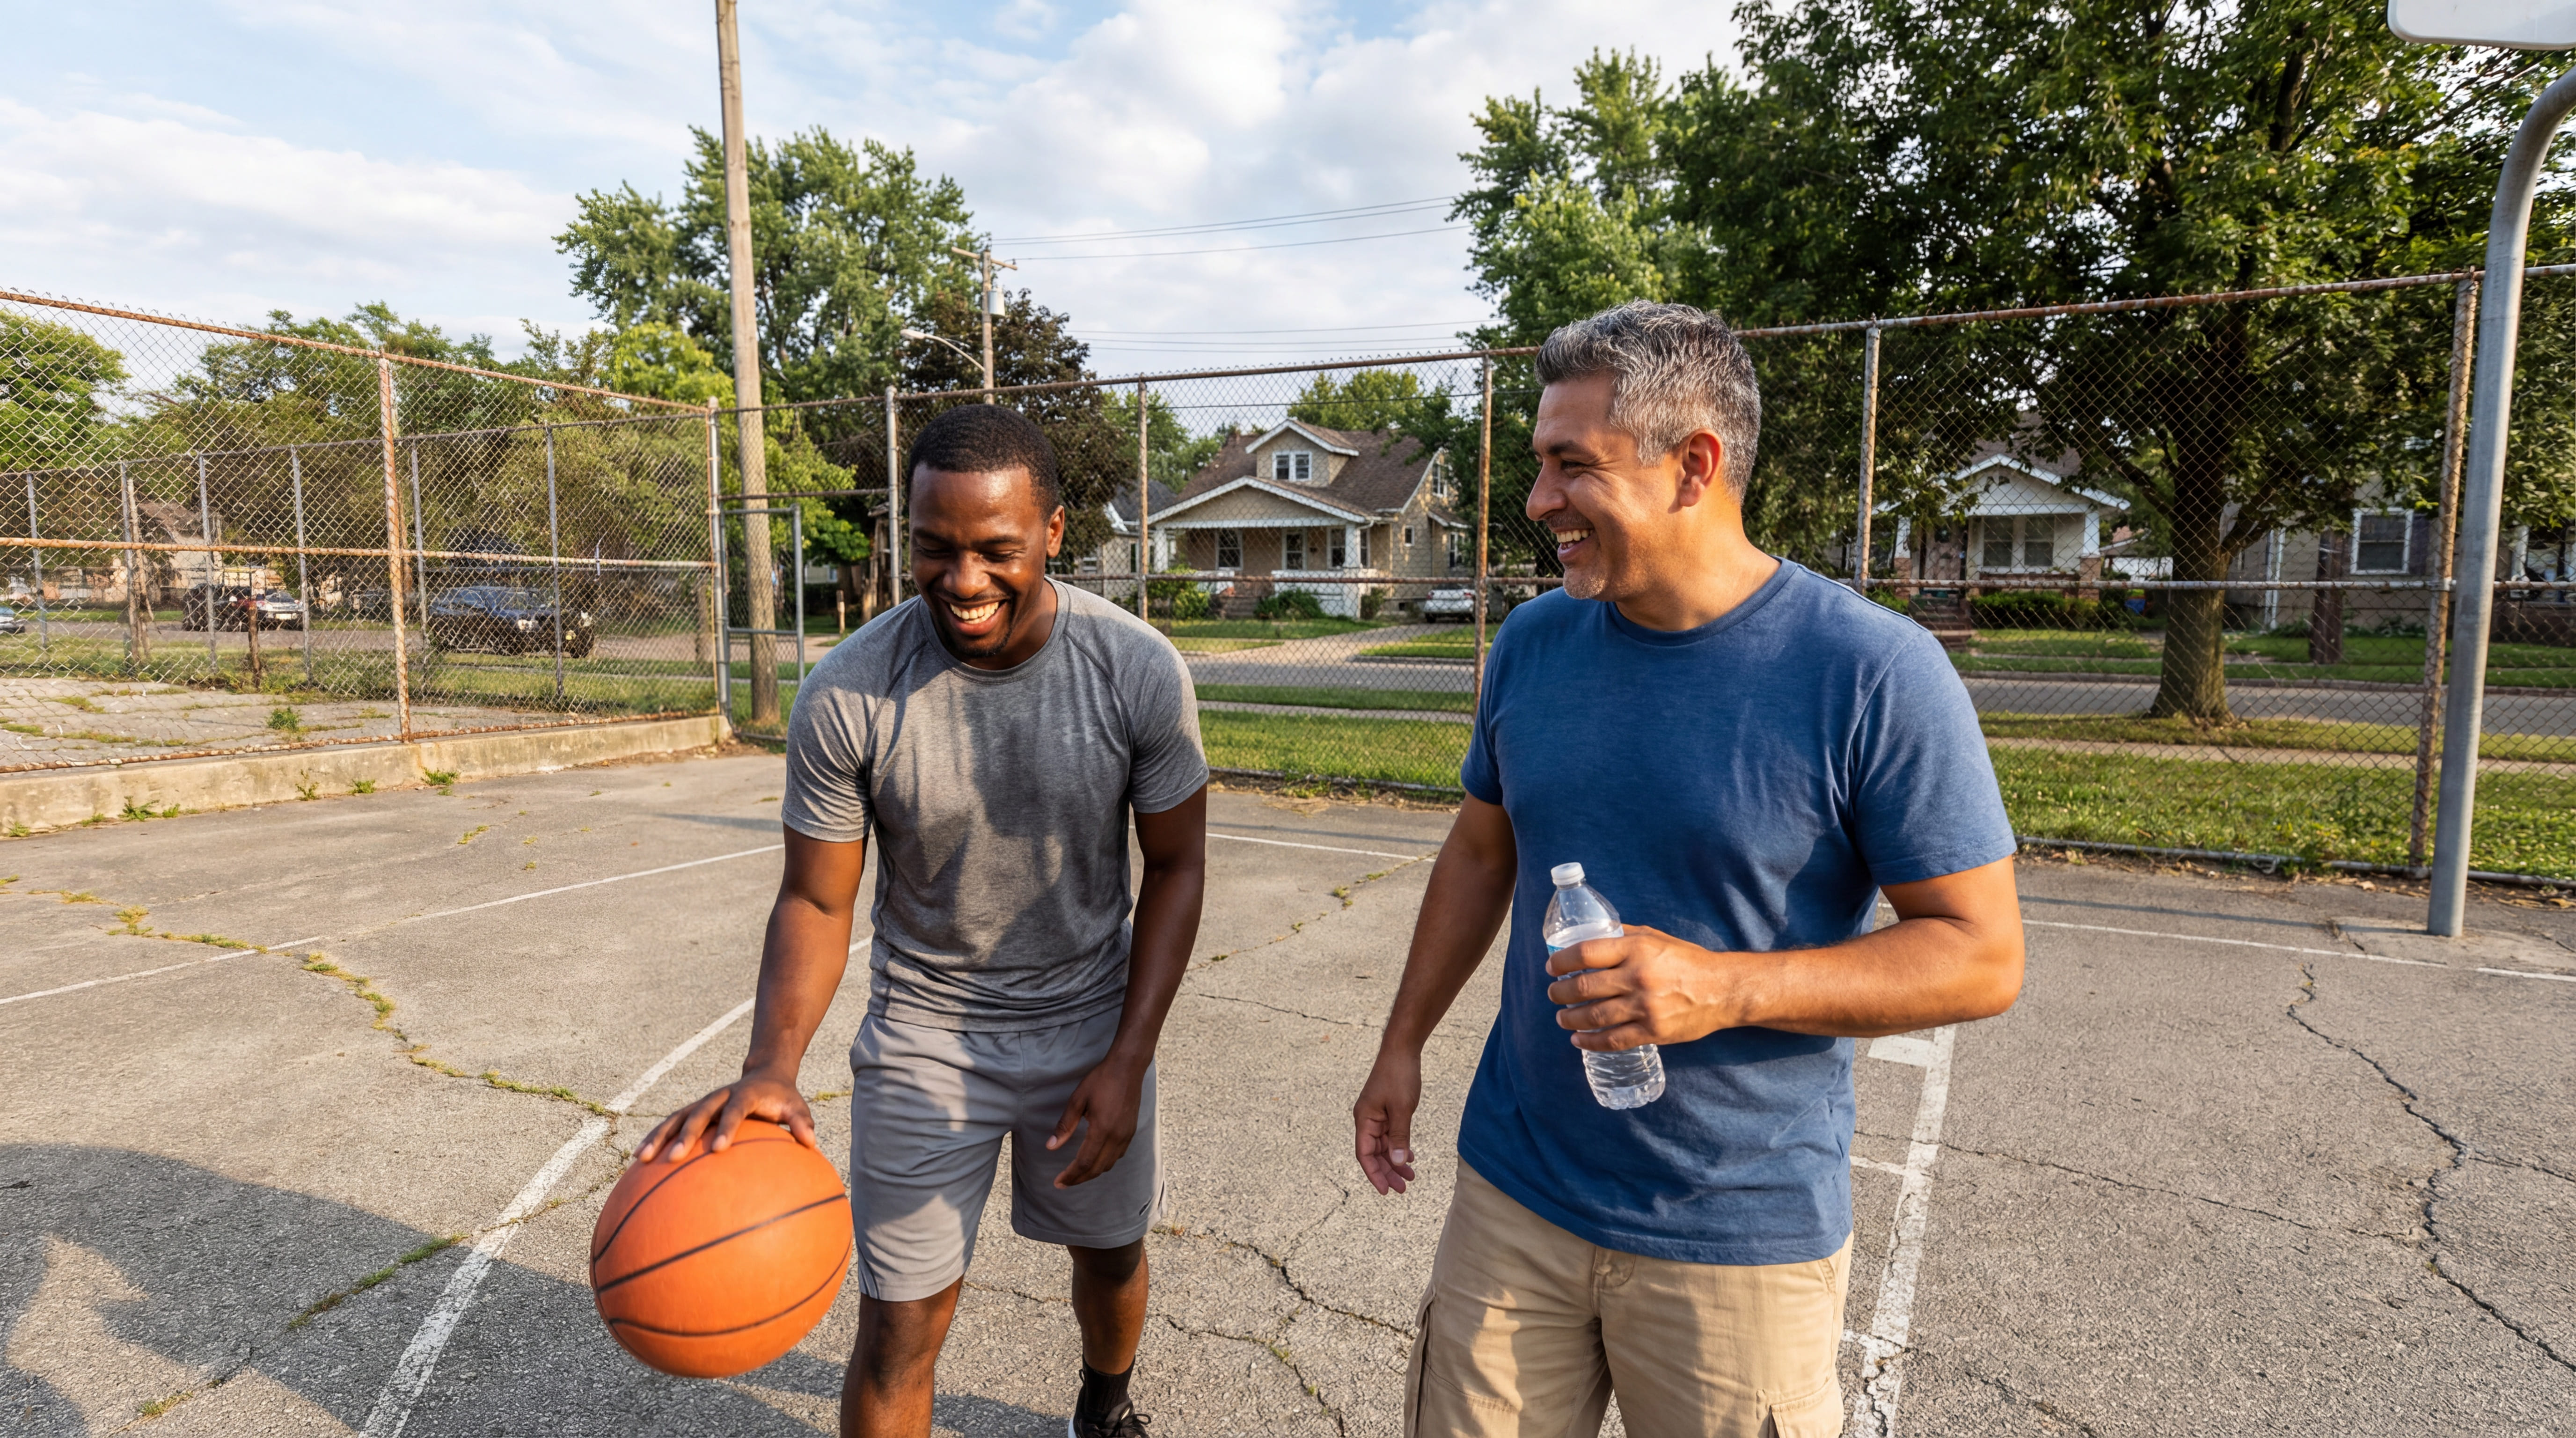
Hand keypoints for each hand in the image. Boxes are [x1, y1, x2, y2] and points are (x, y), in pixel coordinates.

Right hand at [634, 1069, 815, 1162]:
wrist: (765, 1074)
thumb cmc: (782, 1098)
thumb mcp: (796, 1106)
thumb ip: (802, 1123)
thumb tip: (812, 1143)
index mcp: (744, 1095)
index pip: (734, 1110)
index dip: (726, 1127)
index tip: (719, 1149)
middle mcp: (719, 1097)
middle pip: (698, 1113)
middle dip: (685, 1135)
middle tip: (674, 1157)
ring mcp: (703, 1103)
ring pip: (676, 1118)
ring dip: (659, 1136)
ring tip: (641, 1158)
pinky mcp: (692, 1111)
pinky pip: (669, 1125)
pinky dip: (654, 1138)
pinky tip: (638, 1159)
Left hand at [1046, 1052, 1147, 1187]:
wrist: (1128, 1067)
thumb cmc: (1101, 1080)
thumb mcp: (1078, 1100)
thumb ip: (1064, 1125)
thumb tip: (1051, 1146)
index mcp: (1102, 1129)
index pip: (1084, 1162)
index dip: (1071, 1175)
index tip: (1058, 1182)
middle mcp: (1117, 1137)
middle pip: (1097, 1168)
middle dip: (1079, 1179)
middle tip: (1063, 1183)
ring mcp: (1126, 1135)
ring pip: (1108, 1165)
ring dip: (1092, 1173)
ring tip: (1076, 1174)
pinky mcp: (1131, 1131)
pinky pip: (1117, 1156)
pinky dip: (1104, 1163)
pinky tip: (1095, 1160)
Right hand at [1352, 1047, 1421, 1194]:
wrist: (1402, 1050)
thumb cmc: (1399, 1076)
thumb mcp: (1402, 1109)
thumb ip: (1399, 1137)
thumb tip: (1396, 1162)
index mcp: (1364, 1120)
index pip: (1365, 1155)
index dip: (1374, 1174)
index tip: (1385, 1191)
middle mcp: (1367, 1120)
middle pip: (1374, 1154)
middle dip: (1387, 1172)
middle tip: (1403, 1189)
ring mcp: (1377, 1115)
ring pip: (1383, 1146)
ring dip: (1395, 1162)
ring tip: (1410, 1177)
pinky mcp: (1387, 1111)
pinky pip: (1391, 1136)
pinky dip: (1399, 1148)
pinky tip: (1409, 1158)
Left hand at [1546, 924, 1745, 1050]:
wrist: (1723, 989)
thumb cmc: (1687, 961)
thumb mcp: (1656, 938)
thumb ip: (1624, 936)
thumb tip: (1590, 934)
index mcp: (1637, 949)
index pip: (1586, 953)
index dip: (1561, 961)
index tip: (1551, 967)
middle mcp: (1638, 976)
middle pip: (1584, 987)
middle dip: (1560, 992)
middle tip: (1553, 994)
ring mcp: (1645, 1007)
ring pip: (1594, 1016)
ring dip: (1570, 1018)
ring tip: (1561, 1018)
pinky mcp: (1654, 1032)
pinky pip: (1613, 1040)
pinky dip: (1590, 1042)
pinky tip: (1578, 1040)